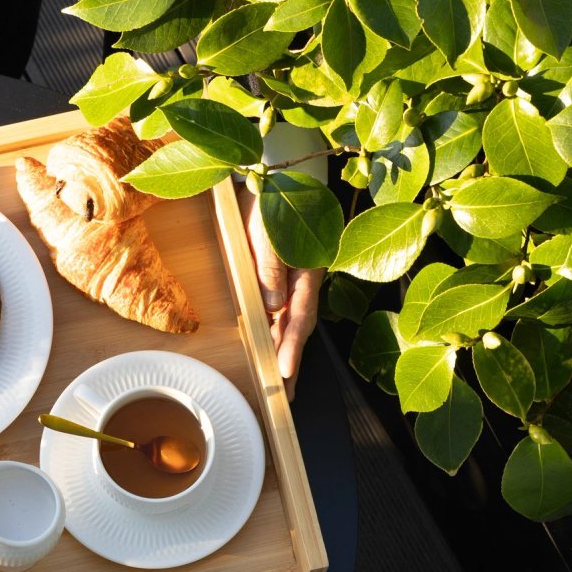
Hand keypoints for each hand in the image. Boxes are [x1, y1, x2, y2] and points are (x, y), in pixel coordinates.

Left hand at [237, 186, 323, 397]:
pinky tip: (275, 348)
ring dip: (286, 351)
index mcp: (306, 271)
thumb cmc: (274, 201)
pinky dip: (280, 332)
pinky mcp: (287, 275)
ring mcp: (297, 279)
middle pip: (299, 327)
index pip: (300, 317)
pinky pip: (285, 309)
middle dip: (292, 362)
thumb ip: (271, 267)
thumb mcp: (266, 231)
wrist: (279, 175)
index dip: (291, 346)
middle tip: (286, 397)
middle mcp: (305, 280)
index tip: (284, 372)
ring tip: (281, 384)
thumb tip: (273, 306)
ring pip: (292, 322)